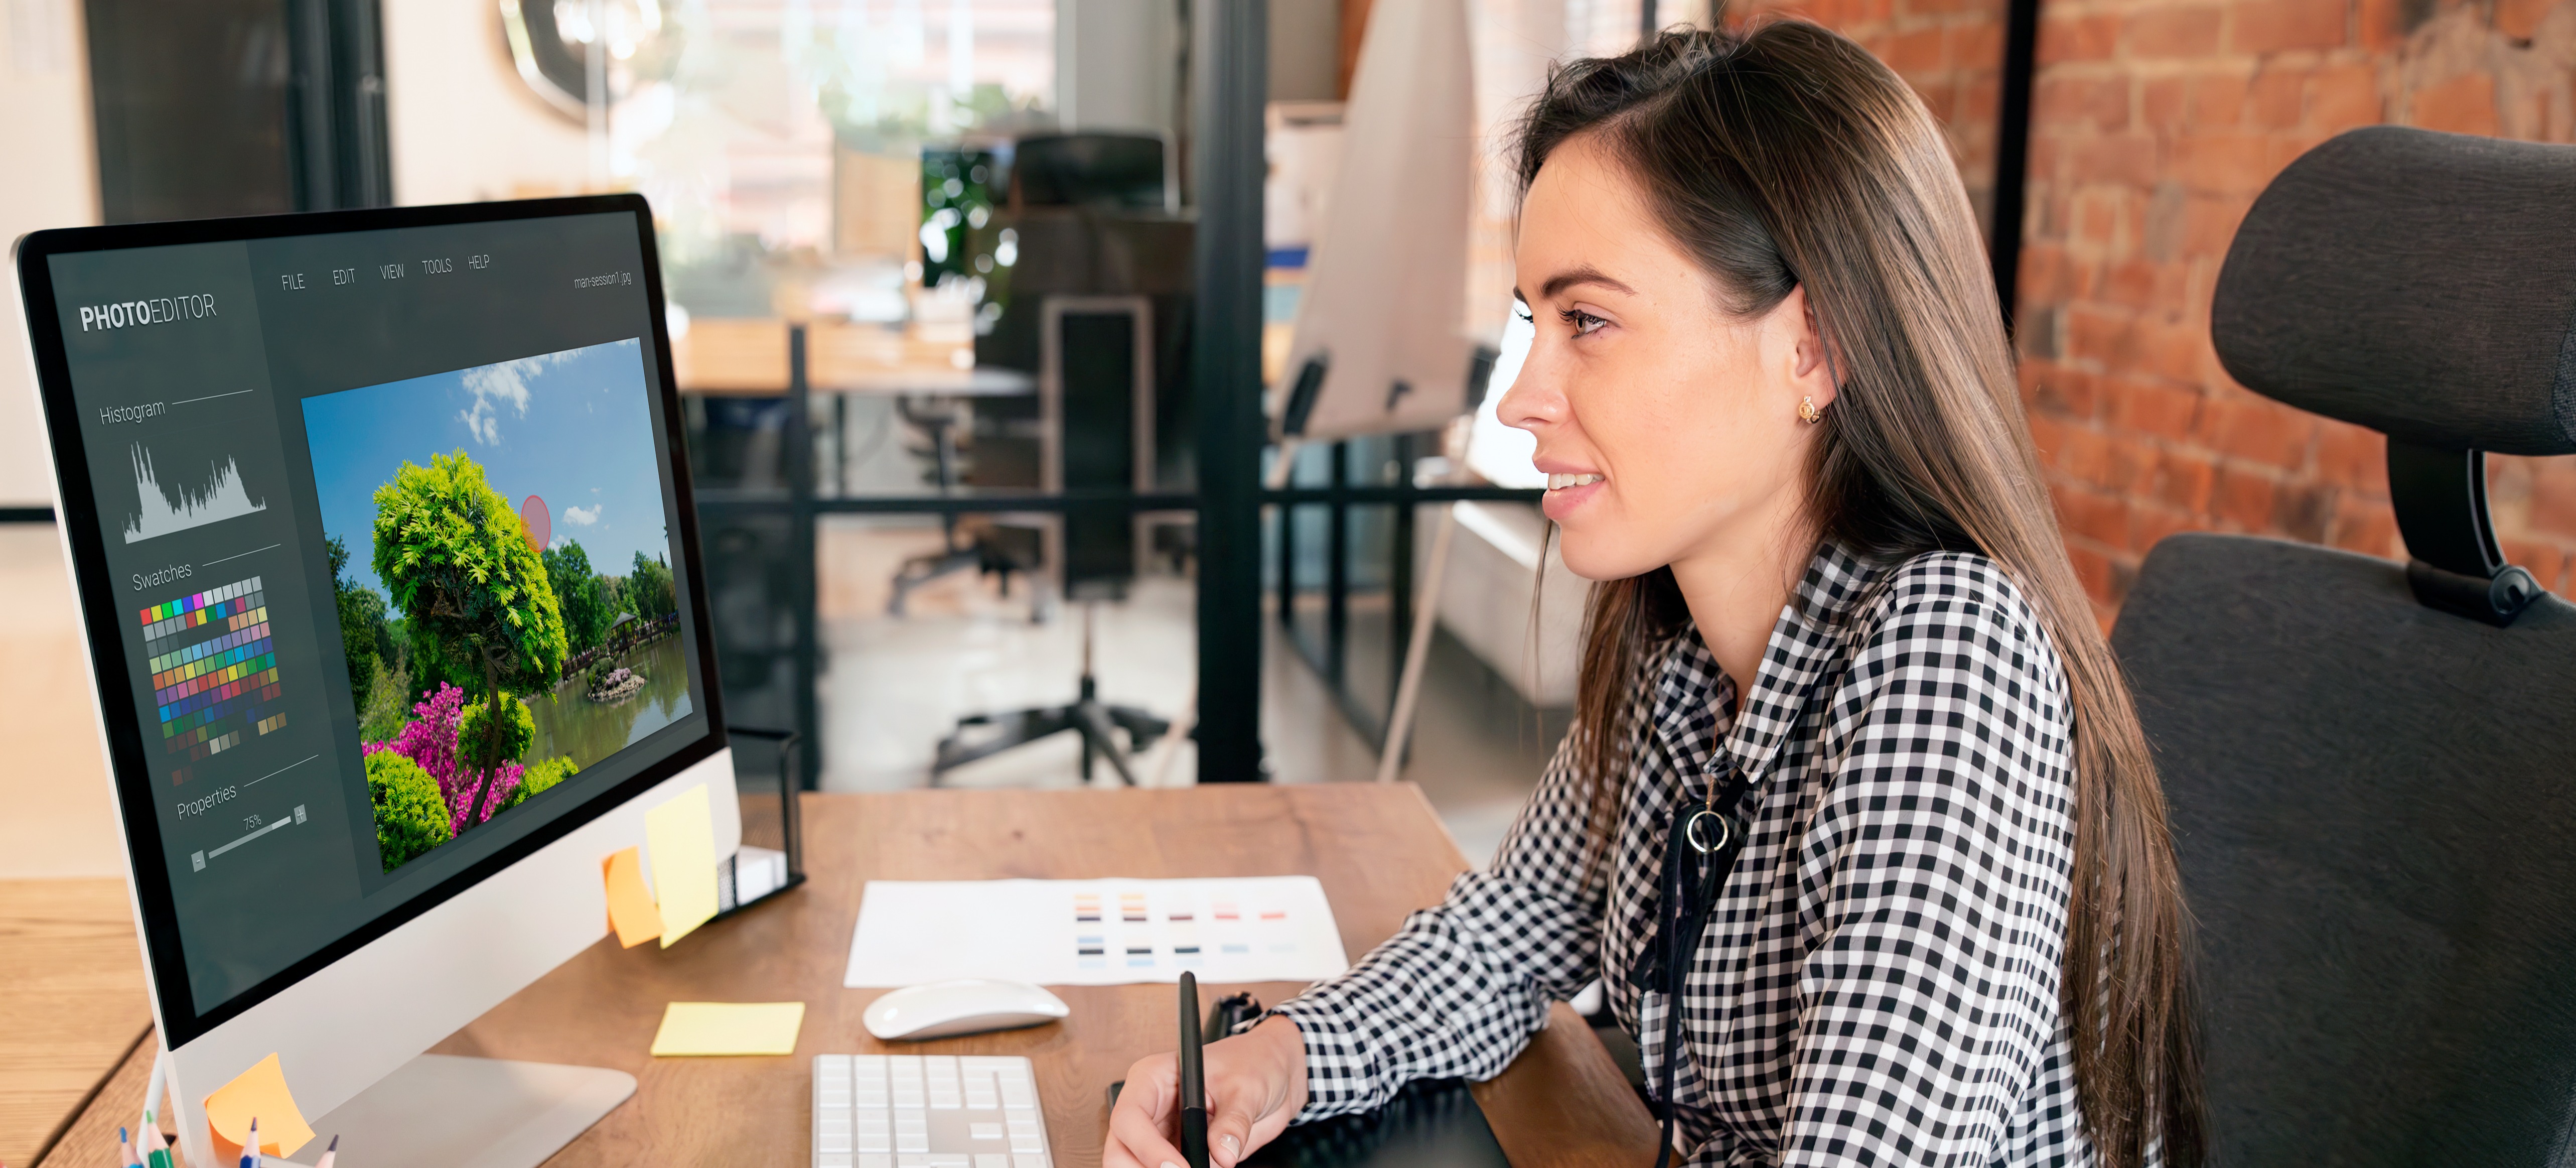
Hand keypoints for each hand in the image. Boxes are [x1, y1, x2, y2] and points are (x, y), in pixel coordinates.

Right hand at [1105, 1013, 1308, 1167]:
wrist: (1276, 1072)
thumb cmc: (1254, 1062)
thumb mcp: (1247, 1087)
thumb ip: (1233, 1121)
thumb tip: (1223, 1152)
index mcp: (1154, 1078)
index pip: (1131, 1116)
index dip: (1146, 1147)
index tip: (1177, 1167)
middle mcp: (1151, 1109)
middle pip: (1120, 1149)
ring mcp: (1162, 1135)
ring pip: (1135, 1166)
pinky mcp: (1178, 1154)